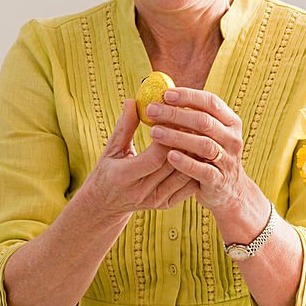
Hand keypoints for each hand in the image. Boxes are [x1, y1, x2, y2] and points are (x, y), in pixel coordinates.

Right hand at [85, 100, 196, 214]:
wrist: (106, 204)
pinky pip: (188, 188)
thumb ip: (124, 126)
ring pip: (184, 177)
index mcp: (123, 175)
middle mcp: (141, 192)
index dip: (168, 138)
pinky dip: (196, 170)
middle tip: (194, 123)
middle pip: (173, 166)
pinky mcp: (166, 204)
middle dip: (185, 143)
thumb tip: (134, 101)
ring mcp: (155, 200)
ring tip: (200, 136)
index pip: (154, 157)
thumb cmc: (108, 170)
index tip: (174, 119)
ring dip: (194, 156)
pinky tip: (200, 155)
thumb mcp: (111, 148)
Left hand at [147, 88, 250, 213]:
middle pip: (204, 121)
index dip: (188, 96)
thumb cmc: (210, 156)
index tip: (164, 94)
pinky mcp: (218, 180)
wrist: (228, 191)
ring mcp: (228, 160)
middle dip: (175, 114)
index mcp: (231, 122)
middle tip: (151, 111)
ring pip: (203, 145)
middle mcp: (232, 139)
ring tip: (154, 132)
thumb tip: (164, 94)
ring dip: (177, 136)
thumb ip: (193, 116)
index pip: (211, 102)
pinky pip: (202, 170)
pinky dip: (186, 162)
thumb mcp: (209, 133)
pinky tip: (169, 156)